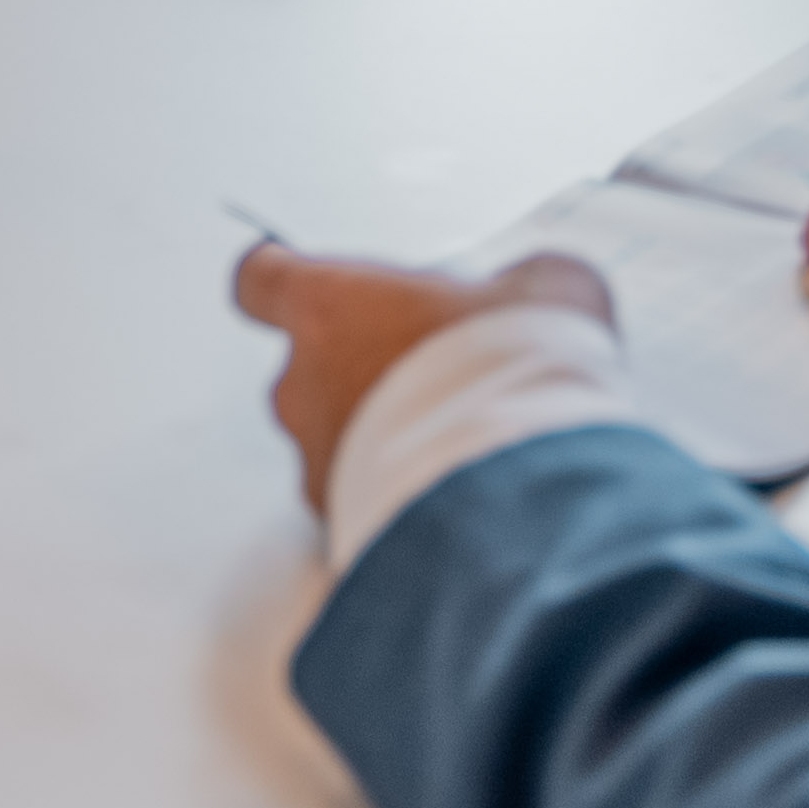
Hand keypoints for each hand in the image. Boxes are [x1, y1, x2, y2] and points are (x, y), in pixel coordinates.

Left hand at [231, 239, 613, 513]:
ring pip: (333, 443)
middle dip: (361, 372)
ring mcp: (316, 464)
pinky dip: (395, 495)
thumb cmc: (518, 374)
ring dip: (379, 440)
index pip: (261, 280)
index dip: (280, 280)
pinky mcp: (340, 529)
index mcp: (330, 307)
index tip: (292, 278)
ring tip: (454, 443)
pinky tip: (455, 492)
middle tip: (431, 373)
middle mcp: (303, 386)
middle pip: (306, 369)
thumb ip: (513, 283)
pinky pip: (357, 502)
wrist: (526, 493)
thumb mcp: (546, 288)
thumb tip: (525, 293)